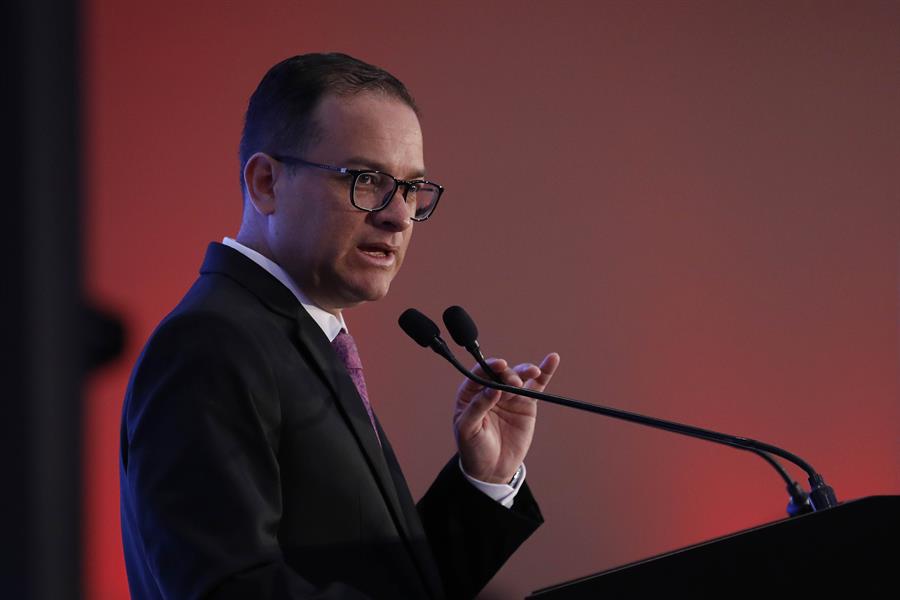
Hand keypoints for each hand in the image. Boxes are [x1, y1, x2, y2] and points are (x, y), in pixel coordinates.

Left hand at [454, 353, 559, 482]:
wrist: (492, 469)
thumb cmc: (473, 448)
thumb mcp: (467, 429)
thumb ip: (478, 407)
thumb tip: (493, 389)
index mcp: (470, 394)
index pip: (479, 374)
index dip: (489, 367)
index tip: (500, 365)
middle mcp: (490, 391)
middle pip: (501, 373)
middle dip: (508, 374)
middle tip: (514, 385)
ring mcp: (509, 397)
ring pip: (518, 376)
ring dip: (526, 370)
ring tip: (532, 372)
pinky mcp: (526, 405)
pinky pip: (536, 386)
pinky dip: (545, 373)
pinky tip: (552, 359)